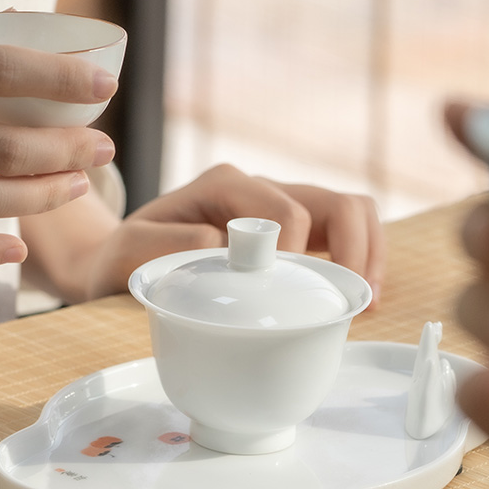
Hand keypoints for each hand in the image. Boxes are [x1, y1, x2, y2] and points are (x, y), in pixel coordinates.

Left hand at [45, 163, 384, 303]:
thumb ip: (166, 243)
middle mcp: (260, 189)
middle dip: (353, 251)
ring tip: (365, 302)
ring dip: (367, 254)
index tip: (287, 290)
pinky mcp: (296, 232)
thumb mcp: (127, 251)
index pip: (285, 209)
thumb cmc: (125, 258)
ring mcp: (282, 207)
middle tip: (352, 300)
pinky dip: (361, 261)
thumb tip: (222, 243)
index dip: (298, 250)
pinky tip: (358, 301)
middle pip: (335, 202)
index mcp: (224, 185)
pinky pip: (345, 233)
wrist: (121, 260)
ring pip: (351, 211)